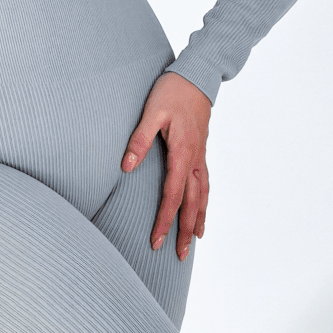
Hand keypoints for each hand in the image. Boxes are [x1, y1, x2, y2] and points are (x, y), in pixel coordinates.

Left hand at [121, 71, 211, 260]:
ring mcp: (200, 157)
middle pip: (192, 203)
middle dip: (185, 231)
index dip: (164, 220)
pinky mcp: (201, 152)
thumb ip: (138, 140)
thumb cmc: (172, 92)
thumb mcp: (151, 112)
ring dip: (199, 220)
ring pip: (203, 196)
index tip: (156, 240)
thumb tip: (127, 166)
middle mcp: (194, 160)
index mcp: (182, 153)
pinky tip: (202, 211)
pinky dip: (205, 202)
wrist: (197, 76)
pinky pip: (205, 184)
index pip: (172, 196)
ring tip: (195, 242)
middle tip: (180, 256)